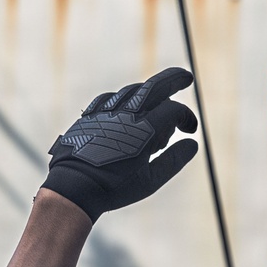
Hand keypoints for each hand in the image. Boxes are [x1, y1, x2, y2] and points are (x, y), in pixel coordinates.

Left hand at [40, 68, 197, 222]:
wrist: (73, 188)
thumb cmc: (114, 187)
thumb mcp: (150, 180)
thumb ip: (174, 160)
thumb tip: (193, 143)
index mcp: (144, 129)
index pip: (173, 110)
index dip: (187, 117)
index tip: (190, 129)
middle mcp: (126, 114)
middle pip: (155, 85)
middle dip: (174, 79)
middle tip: (186, 78)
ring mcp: (106, 111)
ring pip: (133, 90)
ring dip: (150, 93)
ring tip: (158, 107)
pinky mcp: (90, 115)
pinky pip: (111, 98)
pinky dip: (125, 99)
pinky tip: (128, 109)